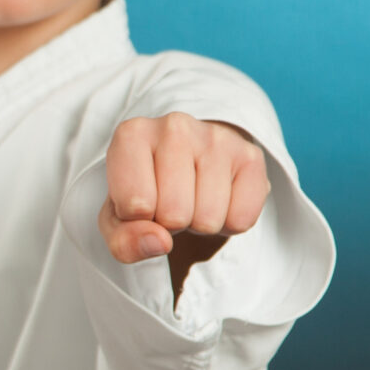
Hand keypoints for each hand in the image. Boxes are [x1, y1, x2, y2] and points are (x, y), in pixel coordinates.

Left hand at [97, 114, 268, 264]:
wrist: (187, 170)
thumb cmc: (146, 193)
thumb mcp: (119, 222)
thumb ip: (124, 241)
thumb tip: (160, 242)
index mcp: (132, 135)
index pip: (136, 206)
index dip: (137, 220)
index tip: (141, 203)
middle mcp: (174, 127)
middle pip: (174, 214)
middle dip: (171, 223)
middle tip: (171, 203)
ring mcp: (216, 137)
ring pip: (208, 219)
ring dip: (200, 223)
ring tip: (193, 199)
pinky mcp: (250, 155)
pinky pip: (241, 219)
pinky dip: (229, 223)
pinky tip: (220, 198)